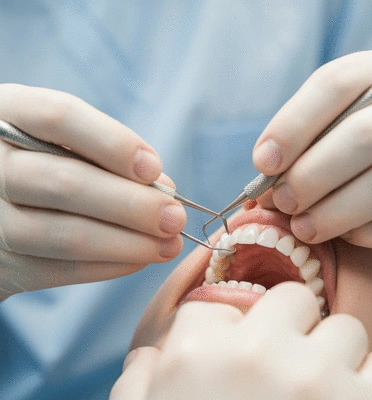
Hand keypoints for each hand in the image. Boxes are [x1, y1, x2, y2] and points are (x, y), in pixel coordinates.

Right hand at [0, 84, 185, 299]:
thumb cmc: (46, 162)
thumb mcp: (65, 142)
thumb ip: (108, 156)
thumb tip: (164, 189)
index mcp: (9, 113)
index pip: (60, 117)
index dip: (113, 143)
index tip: (155, 169)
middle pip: (67, 183)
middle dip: (132, 205)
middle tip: (175, 217)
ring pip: (66, 234)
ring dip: (128, 243)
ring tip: (169, 244)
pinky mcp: (1, 262)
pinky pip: (60, 270)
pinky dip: (109, 265)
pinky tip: (141, 258)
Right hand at [110, 282, 371, 399]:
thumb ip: (138, 379)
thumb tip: (148, 355)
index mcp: (195, 350)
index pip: (225, 298)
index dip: (235, 327)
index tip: (239, 351)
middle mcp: (254, 352)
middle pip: (292, 296)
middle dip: (291, 325)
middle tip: (284, 362)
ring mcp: (312, 379)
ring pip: (345, 328)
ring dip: (334, 356)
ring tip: (317, 392)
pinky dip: (371, 386)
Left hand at [253, 45, 371, 248]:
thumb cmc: (355, 135)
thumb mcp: (334, 118)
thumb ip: (304, 138)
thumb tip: (266, 183)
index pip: (336, 84)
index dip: (292, 127)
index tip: (263, 163)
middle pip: (362, 134)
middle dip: (309, 176)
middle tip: (281, 202)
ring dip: (332, 212)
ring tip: (301, 228)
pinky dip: (366, 232)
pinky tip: (343, 233)